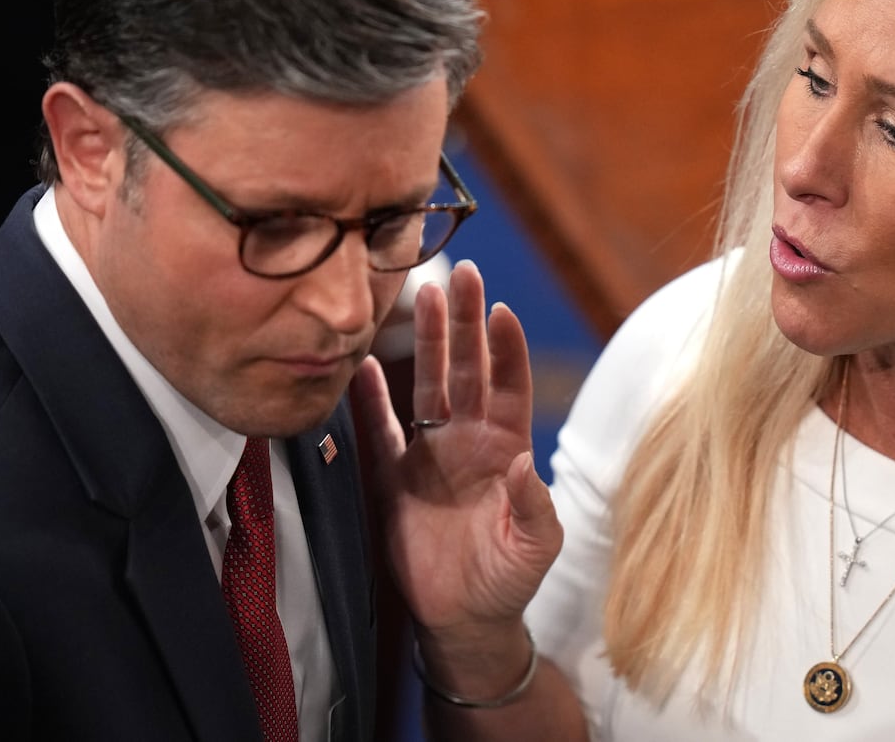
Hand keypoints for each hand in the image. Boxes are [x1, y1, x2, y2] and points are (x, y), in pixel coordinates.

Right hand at [351, 259, 562, 640]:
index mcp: (507, 448)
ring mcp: (430, 454)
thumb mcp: (534, 548)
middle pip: (467, 368)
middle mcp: (470, 440)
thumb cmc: (509, 580)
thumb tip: (526, 461)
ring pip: (427, 384)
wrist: (464, 620)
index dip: (507, 348)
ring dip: (426, 342)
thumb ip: (534, 506)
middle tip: (460, 274)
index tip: (501, 310)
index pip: (510, 384)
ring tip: (419, 293)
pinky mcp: (393, 478)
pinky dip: (369, 399)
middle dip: (465, 322)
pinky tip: (360, 364)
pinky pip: (378, 430)